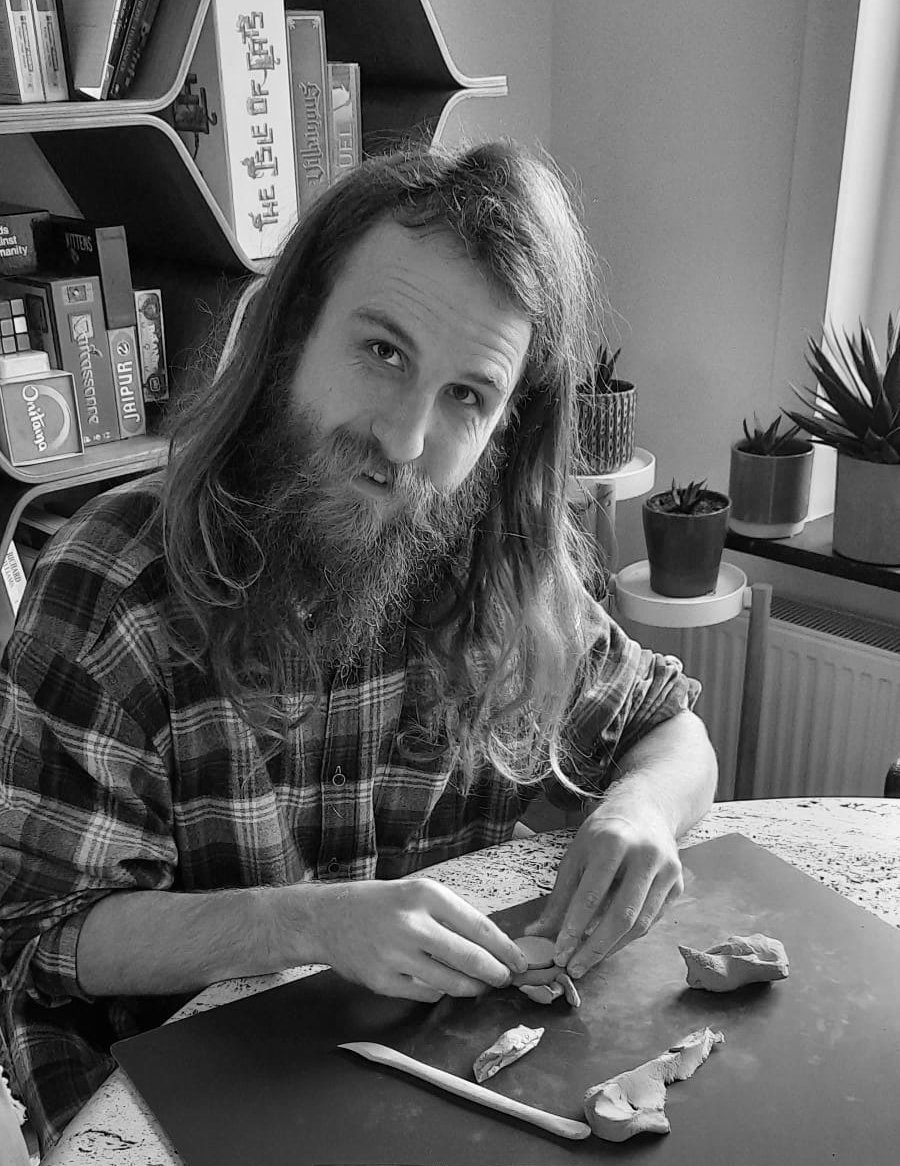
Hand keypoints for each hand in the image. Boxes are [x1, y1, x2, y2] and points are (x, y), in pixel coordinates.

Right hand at [309, 878, 527, 1002]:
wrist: (329, 917)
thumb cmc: (382, 904)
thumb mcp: (418, 893)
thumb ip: (453, 916)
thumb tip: (495, 946)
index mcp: (426, 895)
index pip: (479, 927)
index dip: (505, 949)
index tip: (520, 962)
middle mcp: (412, 923)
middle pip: (469, 958)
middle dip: (495, 973)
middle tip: (504, 979)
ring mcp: (395, 955)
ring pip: (451, 982)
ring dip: (472, 987)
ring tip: (479, 985)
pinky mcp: (383, 981)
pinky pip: (426, 994)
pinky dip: (439, 991)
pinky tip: (441, 984)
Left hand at [527, 807, 682, 976]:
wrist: (646, 809)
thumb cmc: (604, 832)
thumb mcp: (576, 855)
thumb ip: (559, 896)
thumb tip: (536, 933)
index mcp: (613, 842)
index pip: (591, 895)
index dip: (574, 928)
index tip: (559, 953)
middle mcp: (645, 856)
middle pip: (621, 915)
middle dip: (595, 948)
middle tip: (574, 968)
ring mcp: (667, 871)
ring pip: (641, 924)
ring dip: (612, 948)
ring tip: (588, 961)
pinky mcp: (678, 885)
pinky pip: (653, 921)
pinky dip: (629, 938)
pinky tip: (609, 945)